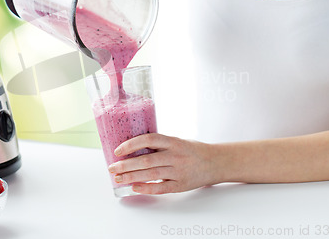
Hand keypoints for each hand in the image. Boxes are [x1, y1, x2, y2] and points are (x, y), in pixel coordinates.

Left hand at [107, 133, 222, 193]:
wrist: (216, 162)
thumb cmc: (193, 150)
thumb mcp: (177, 141)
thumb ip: (159, 144)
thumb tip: (132, 148)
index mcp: (173, 141)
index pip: (148, 139)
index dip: (131, 144)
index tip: (117, 150)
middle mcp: (175, 155)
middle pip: (145, 160)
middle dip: (125, 164)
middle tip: (112, 167)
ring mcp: (178, 171)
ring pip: (150, 174)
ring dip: (131, 177)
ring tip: (118, 178)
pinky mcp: (181, 185)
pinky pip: (160, 188)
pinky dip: (146, 188)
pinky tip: (134, 187)